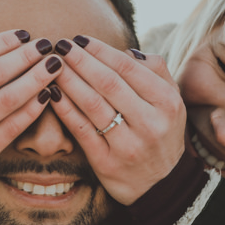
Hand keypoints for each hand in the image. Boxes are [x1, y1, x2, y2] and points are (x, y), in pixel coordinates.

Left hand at [49, 36, 186, 204]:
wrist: (163, 185)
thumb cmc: (162, 134)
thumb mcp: (172, 102)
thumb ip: (156, 71)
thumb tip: (126, 51)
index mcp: (167, 102)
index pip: (128, 68)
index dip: (100, 50)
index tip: (79, 39)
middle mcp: (150, 123)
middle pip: (108, 83)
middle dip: (80, 61)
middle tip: (59, 45)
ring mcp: (128, 145)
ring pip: (92, 104)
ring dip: (68, 81)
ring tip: (52, 65)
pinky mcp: (107, 163)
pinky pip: (82, 130)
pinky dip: (65, 109)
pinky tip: (52, 94)